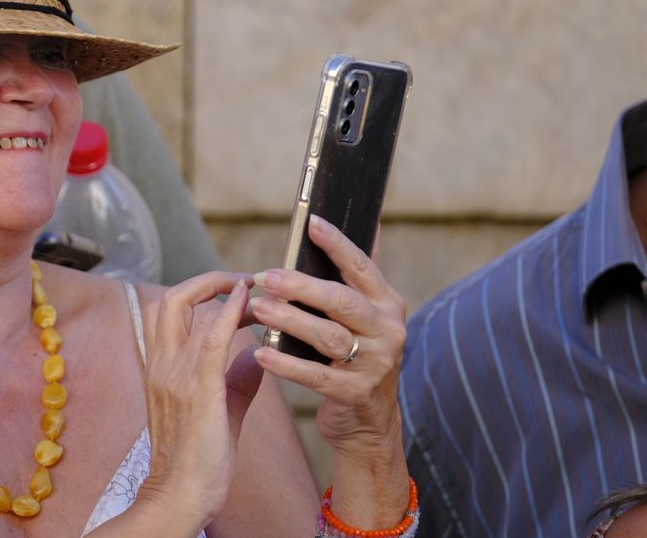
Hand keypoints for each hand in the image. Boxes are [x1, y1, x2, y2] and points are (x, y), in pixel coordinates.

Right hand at [136, 272, 263, 531]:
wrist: (181, 496)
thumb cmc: (198, 459)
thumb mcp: (219, 408)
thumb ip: (236, 378)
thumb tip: (255, 355)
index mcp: (161, 368)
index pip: (170, 311)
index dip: (202, 293)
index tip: (237, 295)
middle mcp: (162, 364)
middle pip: (171, 298)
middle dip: (207, 280)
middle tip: (242, 281)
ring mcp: (175, 374)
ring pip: (184, 307)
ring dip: (222, 290)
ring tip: (254, 289)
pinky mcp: (197, 389)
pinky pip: (209, 337)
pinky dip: (227, 310)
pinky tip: (246, 298)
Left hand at [249, 216, 409, 527]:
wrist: (367, 423)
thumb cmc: (355, 357)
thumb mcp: (363, 318)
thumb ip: (358, 278)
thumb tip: (371, 226)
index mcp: (388, 304)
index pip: (362, 267)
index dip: (337, 244)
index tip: (311, 222)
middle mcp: (388, 331)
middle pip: (342, 301)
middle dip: (302, 286)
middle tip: (266, 276)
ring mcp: (376, 365)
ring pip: (328, 337)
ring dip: (290, 321)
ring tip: (258, 309)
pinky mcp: (358, 394)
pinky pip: (318, 376)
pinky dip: (287, 365)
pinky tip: (261, 353)